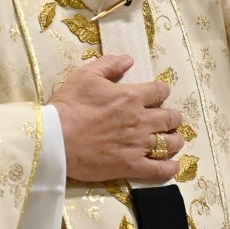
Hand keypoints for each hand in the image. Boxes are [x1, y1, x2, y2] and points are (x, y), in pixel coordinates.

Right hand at [49, 54, 184, 182]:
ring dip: (175, 140)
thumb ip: (109, 65)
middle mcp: (140, 120)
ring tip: (173, 140)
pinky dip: (169, 168)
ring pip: (170, 143)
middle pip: (170, 118)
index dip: (161, 91)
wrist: (54, 139)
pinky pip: (158, 169)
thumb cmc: (68, 105)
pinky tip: (173, 165)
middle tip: (170, 118)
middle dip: (173, 117)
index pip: (160, 91)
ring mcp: (137, 145)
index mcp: (131, 97)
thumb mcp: (86, 75)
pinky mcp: (130, 166)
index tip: (158, 94)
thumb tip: (128, 59)